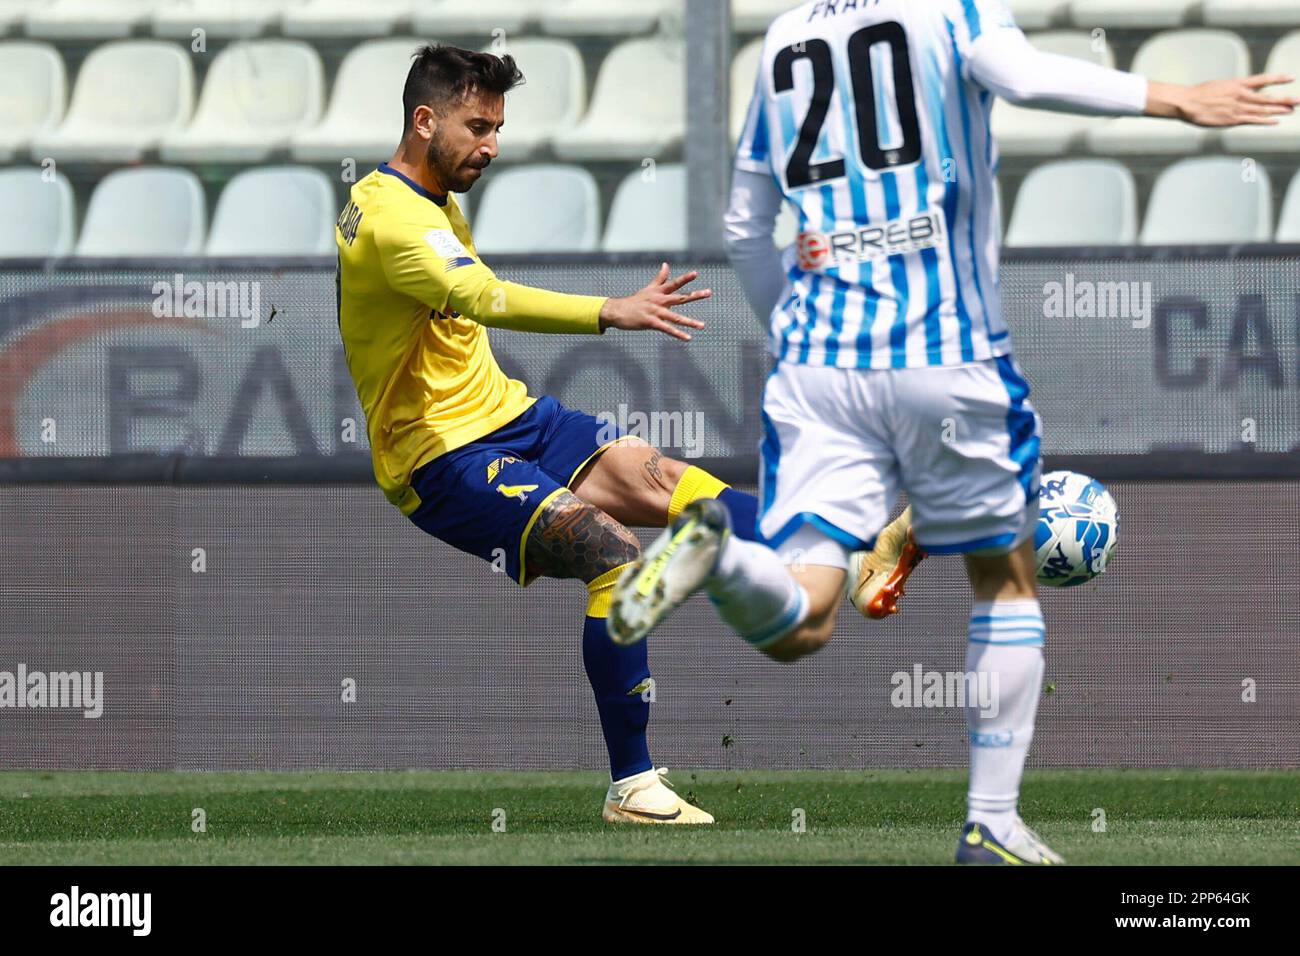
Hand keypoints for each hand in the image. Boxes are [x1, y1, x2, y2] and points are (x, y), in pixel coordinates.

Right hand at [598, 263, 711, 340]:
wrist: (618, 311)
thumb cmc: (635, 301)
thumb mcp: (649, 288)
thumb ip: (660, 278)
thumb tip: (666, 264)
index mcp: (659, 292)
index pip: (674, 283)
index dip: (685, 278)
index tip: (696, 273)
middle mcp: (659, 300)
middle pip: (680, 297)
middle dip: (695, 295)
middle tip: (709, 292)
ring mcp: (655, 311)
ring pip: (676, 317)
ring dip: (690, 322)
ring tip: (702, 326)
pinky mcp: (651, 322)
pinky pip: (667, 329)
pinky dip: (678, 334)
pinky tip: (688, 338)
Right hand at [1148, 74, 1299, 127]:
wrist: (1186, 102)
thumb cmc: (1198, 95)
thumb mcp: (1219, 86)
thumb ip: (1231, 90)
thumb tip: (1238, 91)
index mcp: (1238, 84)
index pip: (1263, 79)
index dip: (1278, 78)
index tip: (1291, 78)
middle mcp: (1241, 95)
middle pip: (1268, 97)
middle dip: (1285, 99)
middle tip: (1299, 100)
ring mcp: (1237, 108)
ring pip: (1263, 109)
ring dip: (1279, 110)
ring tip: (1293, 109)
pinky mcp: (1232, 120)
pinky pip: (1252, 120)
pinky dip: (1265, 120)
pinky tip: (1276, 121)